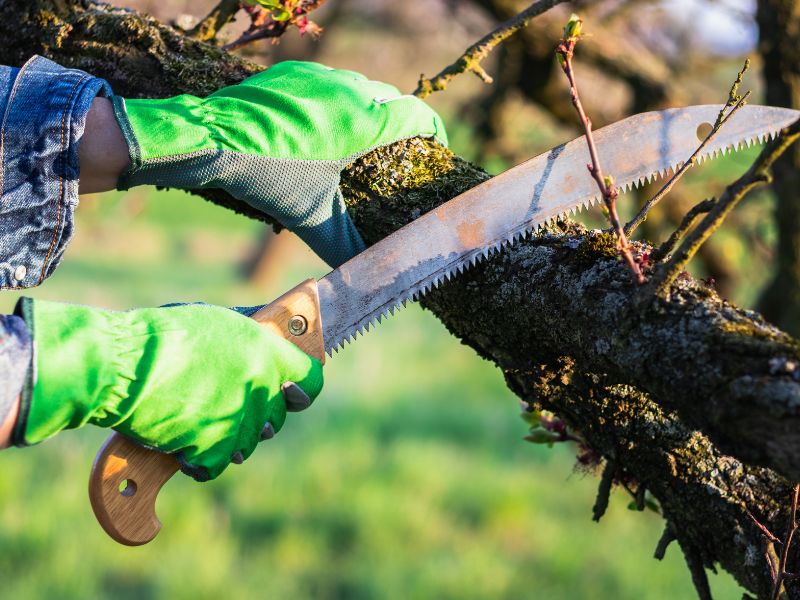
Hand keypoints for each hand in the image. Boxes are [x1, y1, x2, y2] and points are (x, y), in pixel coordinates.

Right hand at [13, 299, 322, 480]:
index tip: (290, 394)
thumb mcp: (217, 321)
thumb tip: (277, 333)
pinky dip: (197, 461)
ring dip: (225, 440)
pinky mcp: (212, 447)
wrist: (122, 365)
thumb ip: (252, 335)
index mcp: (265, 351)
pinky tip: (181, 444)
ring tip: (196, 421)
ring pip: (247, 445)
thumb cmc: (162, 337)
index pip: (311, 380)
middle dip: (255, 419)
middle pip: (276, 419)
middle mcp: (259, 385)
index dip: (301, 390)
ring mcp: (237, 418)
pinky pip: (215, 466)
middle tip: (225, 409)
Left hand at [112, 61, 447, 266]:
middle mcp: (347, 89)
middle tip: (398, 151)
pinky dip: (338, 101)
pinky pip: (331, 82)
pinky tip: (324, 127)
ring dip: (369, 109)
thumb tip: (365, 275)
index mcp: (363, 120)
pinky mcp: (293, 73)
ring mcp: (319, 76)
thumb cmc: (266, 176)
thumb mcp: (311, 216)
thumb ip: (344, 244)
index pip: (417, 115)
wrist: (210, 140)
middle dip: (401, 123)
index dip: (433, 132)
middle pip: (391, 99)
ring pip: (361, 87)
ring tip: (363, 141)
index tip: (436, 147)